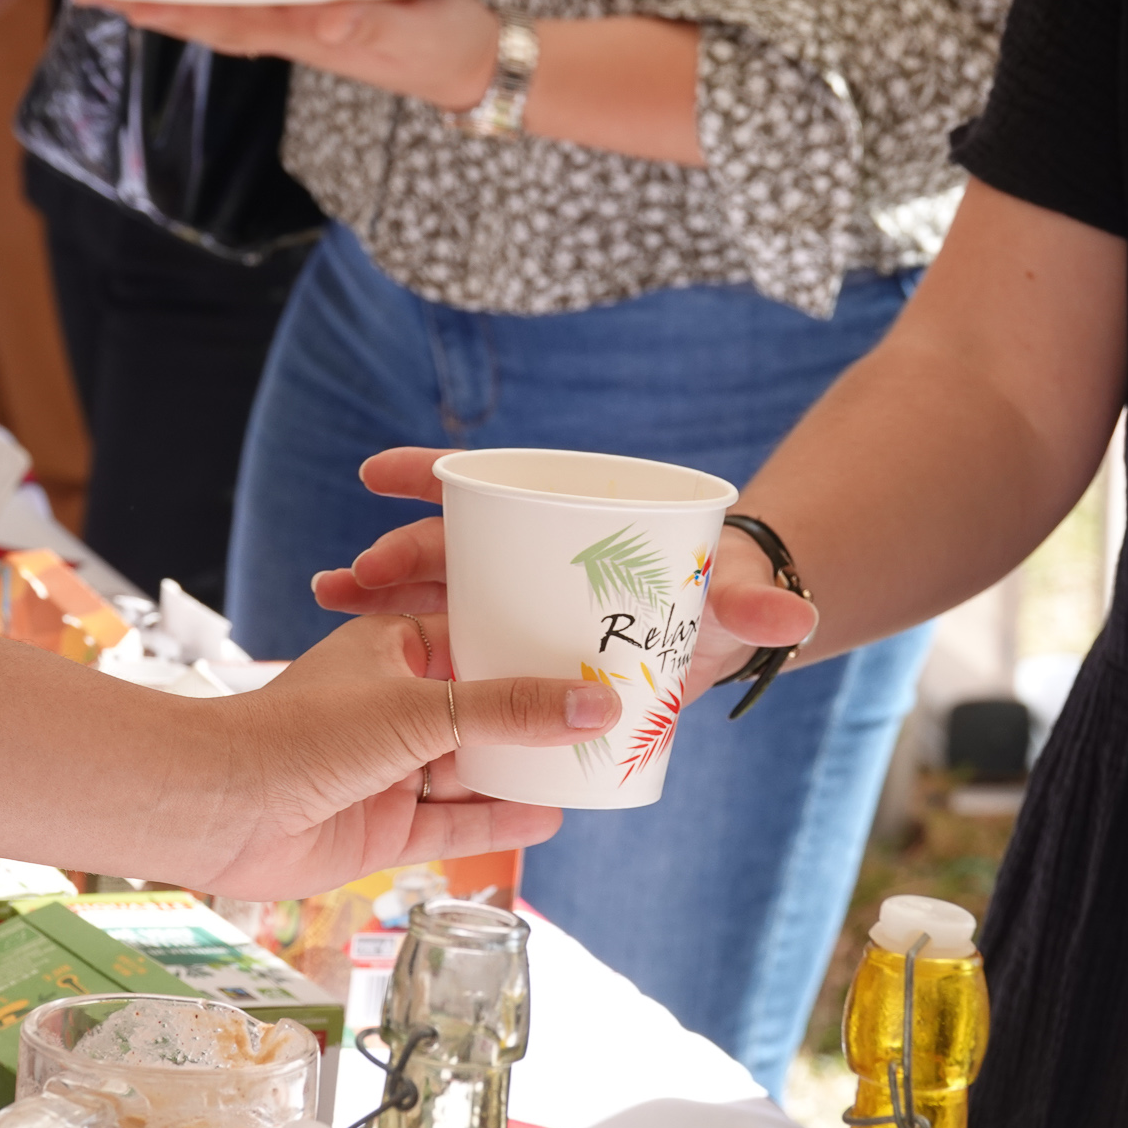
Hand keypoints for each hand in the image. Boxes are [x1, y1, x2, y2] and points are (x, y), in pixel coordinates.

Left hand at [100, 0, 497, 112]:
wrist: (472, 66)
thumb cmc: (439, 49)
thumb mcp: (406, 33)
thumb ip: (365, 27)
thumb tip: (322, 23)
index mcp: (301, 31)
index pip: (220, 18)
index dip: (166, 9)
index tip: (110, 0)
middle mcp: (291, 26)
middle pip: (207, 14)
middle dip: (149, 3)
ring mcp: (303, 18)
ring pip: (227, 2)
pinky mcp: (322, 6)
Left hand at [198, 611, 617, 898]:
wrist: (217, 808)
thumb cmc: (302, 733)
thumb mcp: (422, 708)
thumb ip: (512, 710)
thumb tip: (597, 706)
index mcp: (396, 649)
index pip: (480, 636)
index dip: (535, 644)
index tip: (595, 647)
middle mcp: (397, 706)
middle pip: (485, 709)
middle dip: (541, 716)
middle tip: (612, 714)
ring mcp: (392, 769)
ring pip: (474, 768)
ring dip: (528, 770)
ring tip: (597, 767)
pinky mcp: (385, 826)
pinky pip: (455, 822)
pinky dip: (500, 819)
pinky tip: (552, 814)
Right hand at [310, 449, 818, 705]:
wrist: (709, 644)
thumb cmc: (709, 606)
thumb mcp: (727, 604)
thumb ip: (756, 609)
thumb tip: (796, 621)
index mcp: (562, 528)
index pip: (489, 487)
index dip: (432, 473)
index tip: (380, 471)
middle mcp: (522, 561)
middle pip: (447, 547)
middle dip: (397, 553)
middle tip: (362, 576)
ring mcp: (505, 608)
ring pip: (427, 595)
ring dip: (374, 593)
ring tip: (331, 599)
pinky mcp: (500, 656)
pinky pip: (438, 646)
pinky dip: (393, 643)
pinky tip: (348, 652)